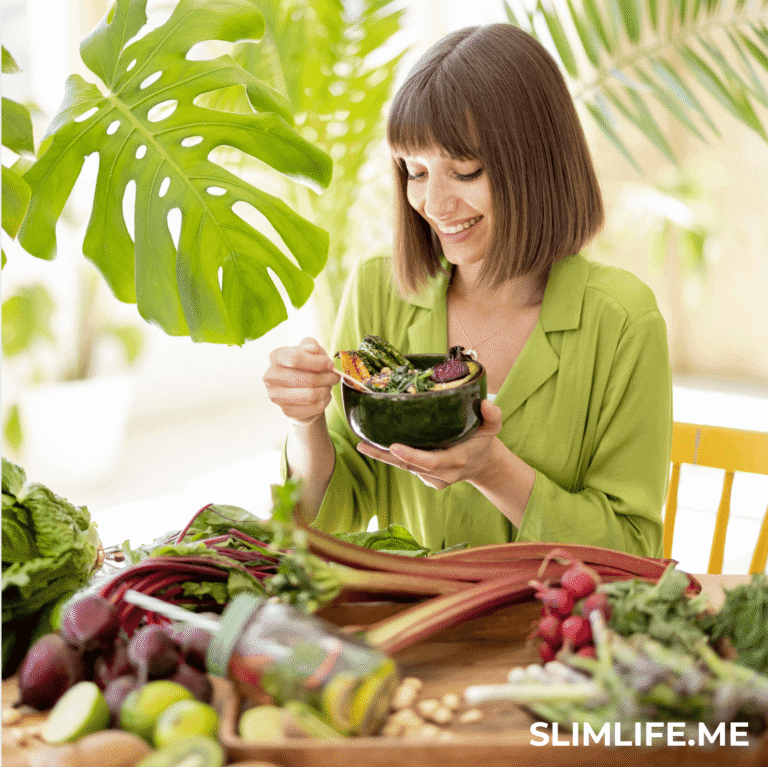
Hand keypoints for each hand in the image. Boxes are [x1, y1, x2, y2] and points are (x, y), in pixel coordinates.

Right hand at [262, 337, 339, 424]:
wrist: (301, 390)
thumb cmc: (306, 367)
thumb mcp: (310, 351)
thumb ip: (311, 345)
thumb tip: (311, 348)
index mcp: (276, 357)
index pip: (295, 358)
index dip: (318, 362)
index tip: (329, 364)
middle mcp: (271, 376)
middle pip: (307, 379)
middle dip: (326, 378)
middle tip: (334, 377)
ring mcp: (276, 396)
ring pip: (311, 395)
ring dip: (326, 390)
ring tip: (328, 385)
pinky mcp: (286, 411)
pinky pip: (313, 408)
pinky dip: (324, 402)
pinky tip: (323, 396)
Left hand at [356, 399, 503, 488]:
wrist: (484, 465)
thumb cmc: (484, 441)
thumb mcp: (493, 428)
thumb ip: (492, 416)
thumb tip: (486, 405)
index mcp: (457, 460)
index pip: (432, 461)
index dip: (412, 456)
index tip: (393, 446)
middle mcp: (444, 473)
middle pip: (411, 467)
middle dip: (386, 457)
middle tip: (363, 445)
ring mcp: (434, 479)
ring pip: (406, 469)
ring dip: (384, 458)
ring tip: (362, 445)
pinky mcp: (427, 479)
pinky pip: (408, 468)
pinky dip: (394, 458)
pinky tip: (376, 447)